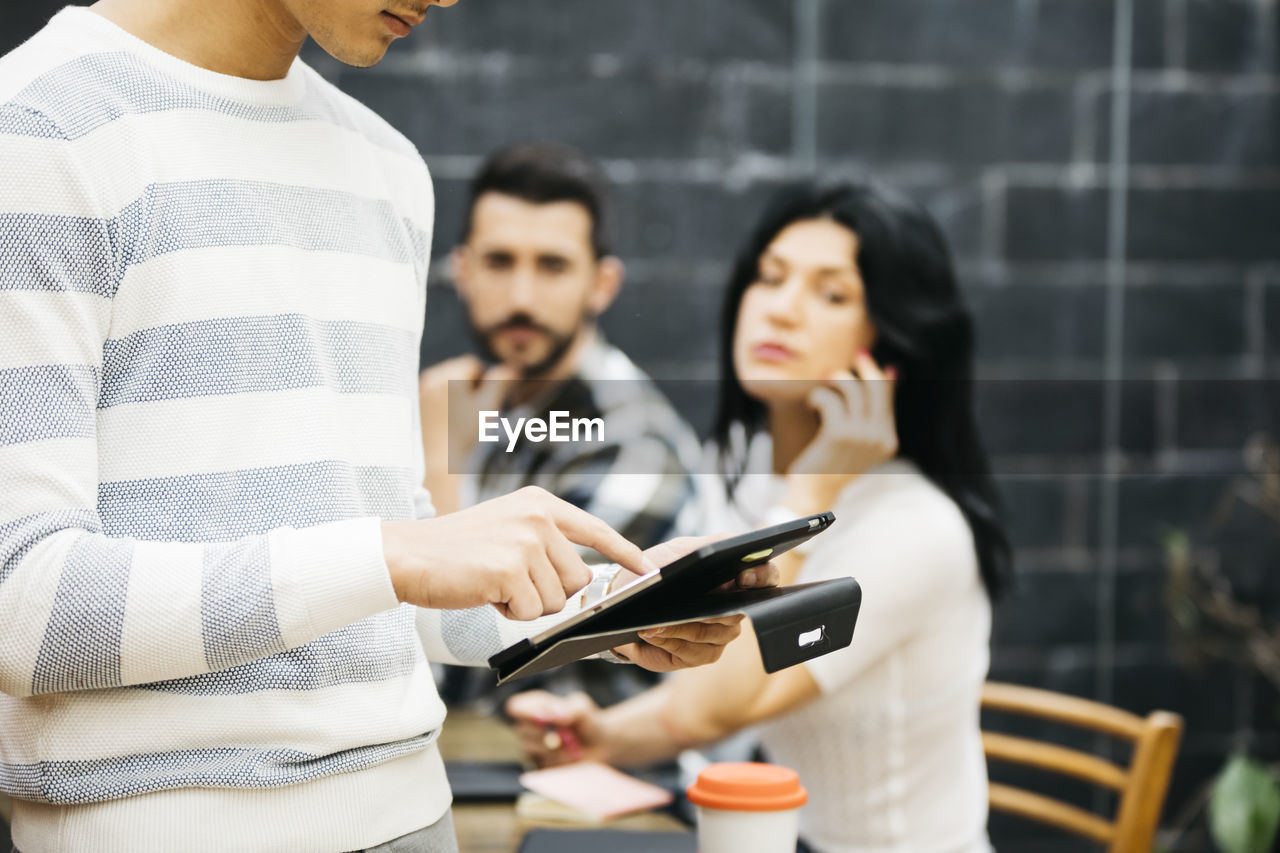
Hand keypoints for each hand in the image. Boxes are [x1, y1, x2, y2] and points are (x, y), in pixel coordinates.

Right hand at [382, 486, 654, 619]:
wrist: (407, 555)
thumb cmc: (457, 552)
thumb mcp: (508, 530)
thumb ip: (546, 545)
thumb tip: (586, 580)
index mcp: (540, 504)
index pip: (596, 529)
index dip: (624, 553)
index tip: (646, 570)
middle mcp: (538, 517)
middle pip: (578, 579)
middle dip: (550, 593)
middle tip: (510, 581)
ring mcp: (526, 542)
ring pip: (556, 600)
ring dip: (526, 604)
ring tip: (494, 584)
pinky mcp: (510, 570)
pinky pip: (530, 612)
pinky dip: (507, 613)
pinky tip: (485, 593)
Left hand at [418, 355, 515, 463]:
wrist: (434, 464)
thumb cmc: (462, 436)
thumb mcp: (487, 406)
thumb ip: (501, 382)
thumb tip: (511, 369)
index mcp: (448, 375)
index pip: (473, 365)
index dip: (486, 383)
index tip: (487, 402)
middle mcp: (429, 379)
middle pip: (457, 373)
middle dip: (469, 388)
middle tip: (474, 413)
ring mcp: (418, 393)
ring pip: (444, 386)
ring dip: (456, 397)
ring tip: (460, 421)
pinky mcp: (412, 408)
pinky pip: (432, 398)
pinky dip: (441, 406)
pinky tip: (445, 425)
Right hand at [506, 690, 605, 767]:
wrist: (601, 745)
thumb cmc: (589, 721)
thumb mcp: (582, 709)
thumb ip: (567, 709)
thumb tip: (547, 716)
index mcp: (537, 706)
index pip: (516, 707)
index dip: (527, 713)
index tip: (545, 719)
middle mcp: (530, 727)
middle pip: (523, 730)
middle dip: (547, 734)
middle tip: (569, 735)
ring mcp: (532, 748)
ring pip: (529, 749)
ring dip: (554, 749)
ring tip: (573, 746)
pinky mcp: (539, 766)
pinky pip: (538, 765)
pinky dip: (557, 762)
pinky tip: (570, 758)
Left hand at [607, 534, 777, 671]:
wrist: (630, 594)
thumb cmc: (660, 568)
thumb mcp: (682, 548)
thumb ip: (709, 544)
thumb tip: (730, 544)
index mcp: (736, 580)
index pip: (766, 578)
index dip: (762, 577)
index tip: (744, 577)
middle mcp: (735, 610)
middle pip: (736, 614)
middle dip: (713, 612)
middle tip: (696, 610)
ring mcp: (720, 635)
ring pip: (708, 635)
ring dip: (679, 629)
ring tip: (653, 624)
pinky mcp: (701, 654)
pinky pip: (689, 653)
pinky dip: (667, 642)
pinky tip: (650, 634)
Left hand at [785, 351, 897, 511]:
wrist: (814, 494)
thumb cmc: (833, 465)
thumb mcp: (860, 442)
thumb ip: (872, 414)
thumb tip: (889, 373)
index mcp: (887, 440)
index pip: (887, 397)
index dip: (878, 375)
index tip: (865, 360)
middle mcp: (878, 437)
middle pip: (875, 388)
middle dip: (863, 368)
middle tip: (850, 358)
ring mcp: (860, 436)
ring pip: (852, 389)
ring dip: (835, 380)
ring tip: (824, 385)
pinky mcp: (838, 434)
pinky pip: (829, 399)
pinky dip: (818, 396)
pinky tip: (812, 403)